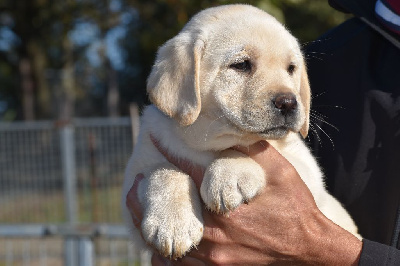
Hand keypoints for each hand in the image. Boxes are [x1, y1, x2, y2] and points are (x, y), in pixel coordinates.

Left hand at [126, 139, 361, 264]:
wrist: (308, 249)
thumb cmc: (295, 208)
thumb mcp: (281, 172)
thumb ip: (254, 151)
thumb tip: (233, 131)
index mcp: (228, 201)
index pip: (189, 170)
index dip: (171, 152)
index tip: (157, 141)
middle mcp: (217, 229)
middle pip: (171, 208)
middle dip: (148, 194)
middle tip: (134, 185)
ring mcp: (215, 253)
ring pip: (169, 240)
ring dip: (150, 225)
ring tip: (138, 214)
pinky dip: (164, 255)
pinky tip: (157, 245)